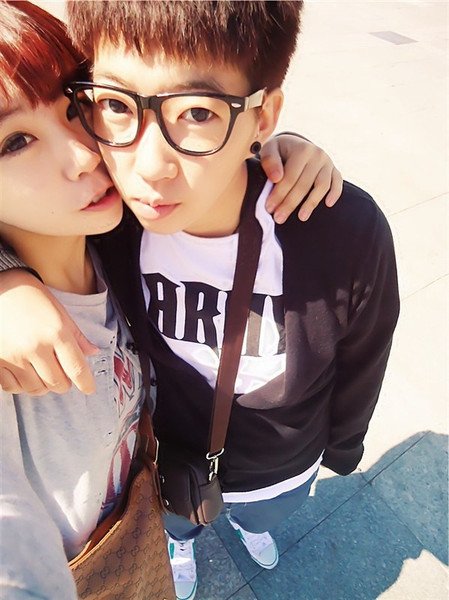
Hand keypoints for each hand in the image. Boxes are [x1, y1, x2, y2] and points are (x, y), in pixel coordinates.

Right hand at [0, 270, 97, 394]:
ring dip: (44, 386)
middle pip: (58, 384)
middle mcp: (36, 347)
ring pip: (36, 389)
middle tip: (64, 376)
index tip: (89, 389)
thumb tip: (93, 352)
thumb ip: (76, 335)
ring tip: (44, 375)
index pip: (77, 369)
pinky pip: (13, 387)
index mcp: (56, 333)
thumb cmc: (28, 294)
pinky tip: (25, 375)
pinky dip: (22, 386)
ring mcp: (14, 357)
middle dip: (64, 383)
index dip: (86, 383)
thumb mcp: (57, 310)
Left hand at [259, 133, 342, 222]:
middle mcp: (317, 154)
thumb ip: (269, 161)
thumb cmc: (279, 151)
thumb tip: (276, 178)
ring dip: (311, 203)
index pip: (290, 177)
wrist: (294, 144)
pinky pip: (337, 183)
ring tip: (301, 217)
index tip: (269, 208)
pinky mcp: (334, 170)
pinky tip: (328, 204)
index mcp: (301, 150)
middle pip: (304, 184)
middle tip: (279, 218)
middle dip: (290, 204)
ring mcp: (327, 163)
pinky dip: (335, 193)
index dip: (279, 194)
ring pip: (322, 186)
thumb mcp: (269, 149)